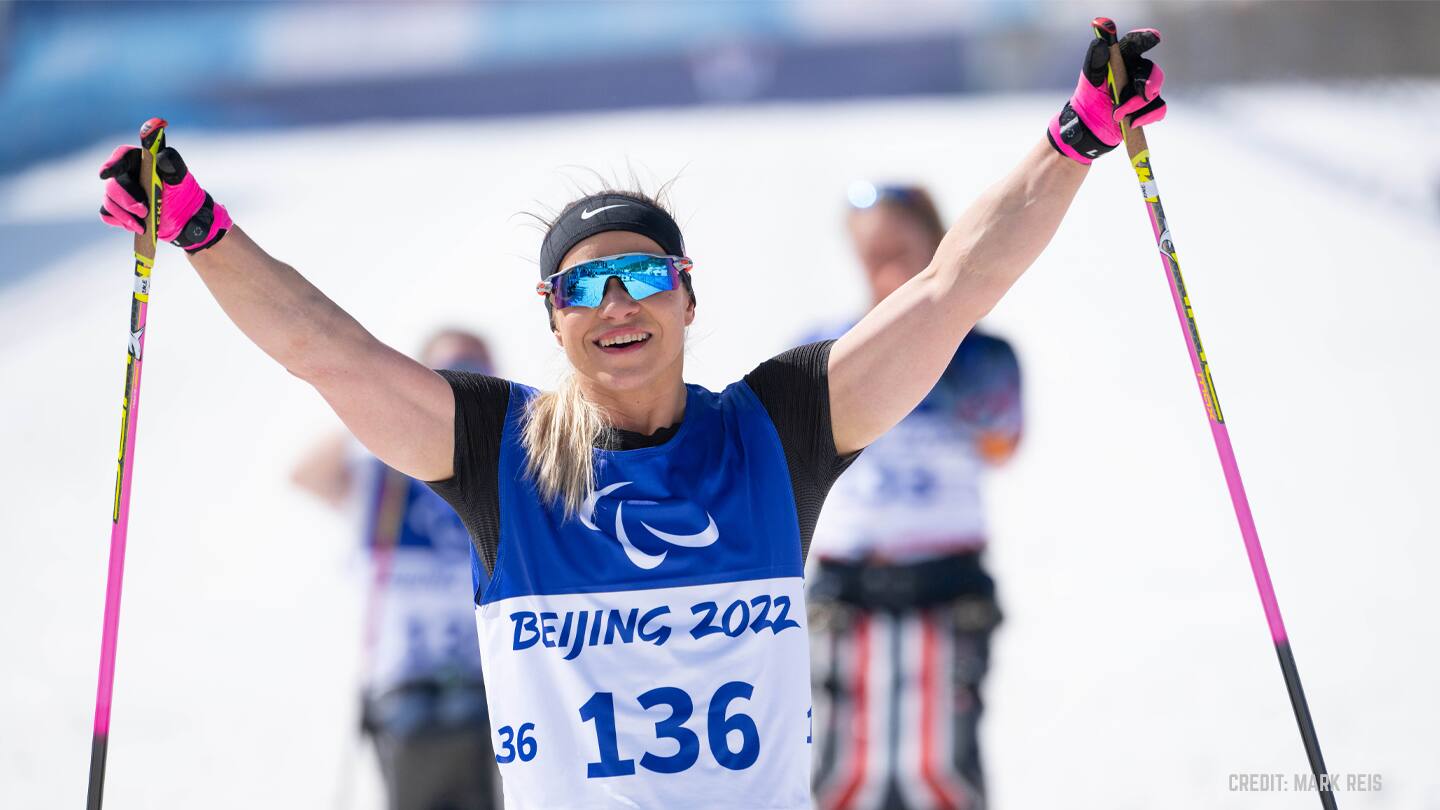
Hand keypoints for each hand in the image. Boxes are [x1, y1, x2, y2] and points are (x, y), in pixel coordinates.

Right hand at [99, 144, 231, 251]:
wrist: (185, 219)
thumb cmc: (183, 194)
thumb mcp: (181, 179)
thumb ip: (173, 165)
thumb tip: (161, 155)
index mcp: (141, 160)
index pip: (122, 156)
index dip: (112, 164)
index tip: (105, 174)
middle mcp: (127, 174)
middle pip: (113, 183)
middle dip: (126, 200)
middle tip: (144, 211)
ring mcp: (121, 192)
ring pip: (109, 200)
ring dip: (123, 215)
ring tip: (142, 225)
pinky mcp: (119, 209)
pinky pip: (107, 214)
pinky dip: (119, 221)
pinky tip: (137, 226)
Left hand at [1046, 28, 1166, 164]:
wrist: (1090, 124)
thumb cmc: (1089, 96)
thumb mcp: (1089, 78)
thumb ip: (1095, 60)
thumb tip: (1100, 42)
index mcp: (1122, 59)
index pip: (1135, 44)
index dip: (1146, 38)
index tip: (1154, 37)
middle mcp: (1136, 71)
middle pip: (1152, 71)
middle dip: (1145, 84)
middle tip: (1141, 93)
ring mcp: (1144, 90)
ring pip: (1154, 93)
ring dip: (1137, 105)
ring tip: (1117, 115)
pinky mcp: (1148, 108)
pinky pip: (1158, 110)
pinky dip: (1146, 117)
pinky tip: (1131, 123)